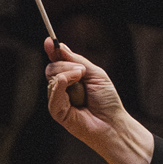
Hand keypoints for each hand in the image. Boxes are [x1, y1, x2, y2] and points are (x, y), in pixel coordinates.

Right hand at [43, 41, 154, 163]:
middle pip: (52, 67)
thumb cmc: (106, 100)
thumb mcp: (95, 73)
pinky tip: (73, 85)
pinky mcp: (56, 110)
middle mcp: (62, 88)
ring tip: (83, 82)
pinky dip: (63, 83)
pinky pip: (54, 90)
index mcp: (70, 78)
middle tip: (82, 71)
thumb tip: (59, 46)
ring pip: (52, 76)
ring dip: (69, 73)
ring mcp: (58, 99)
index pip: (57, 61)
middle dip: (66, 64)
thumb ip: (76, 59)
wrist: (112, 122)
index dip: (53, 51)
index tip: (50, 41)